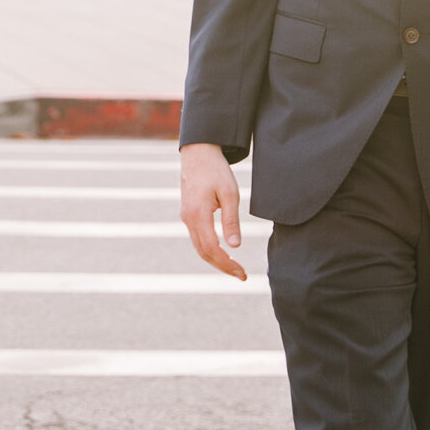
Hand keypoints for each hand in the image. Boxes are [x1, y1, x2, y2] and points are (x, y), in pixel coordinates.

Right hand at [178, 143, 247, 280]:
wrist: (198, 153)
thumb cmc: (216, 170)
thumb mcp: (230, 193)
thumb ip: (231, 220)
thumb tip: (235, 246)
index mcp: (198, 214)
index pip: (213, 248)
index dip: (227, 264)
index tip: (242, 273)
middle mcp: (188, 219)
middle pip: (204, 252)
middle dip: (222, 266)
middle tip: (241, 275)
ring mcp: (186, 217)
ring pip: (199, 247)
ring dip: (216, 260)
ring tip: (234, 267)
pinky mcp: (188, 214)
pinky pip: (198, 238)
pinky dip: (210, 249)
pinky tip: (222, 252)